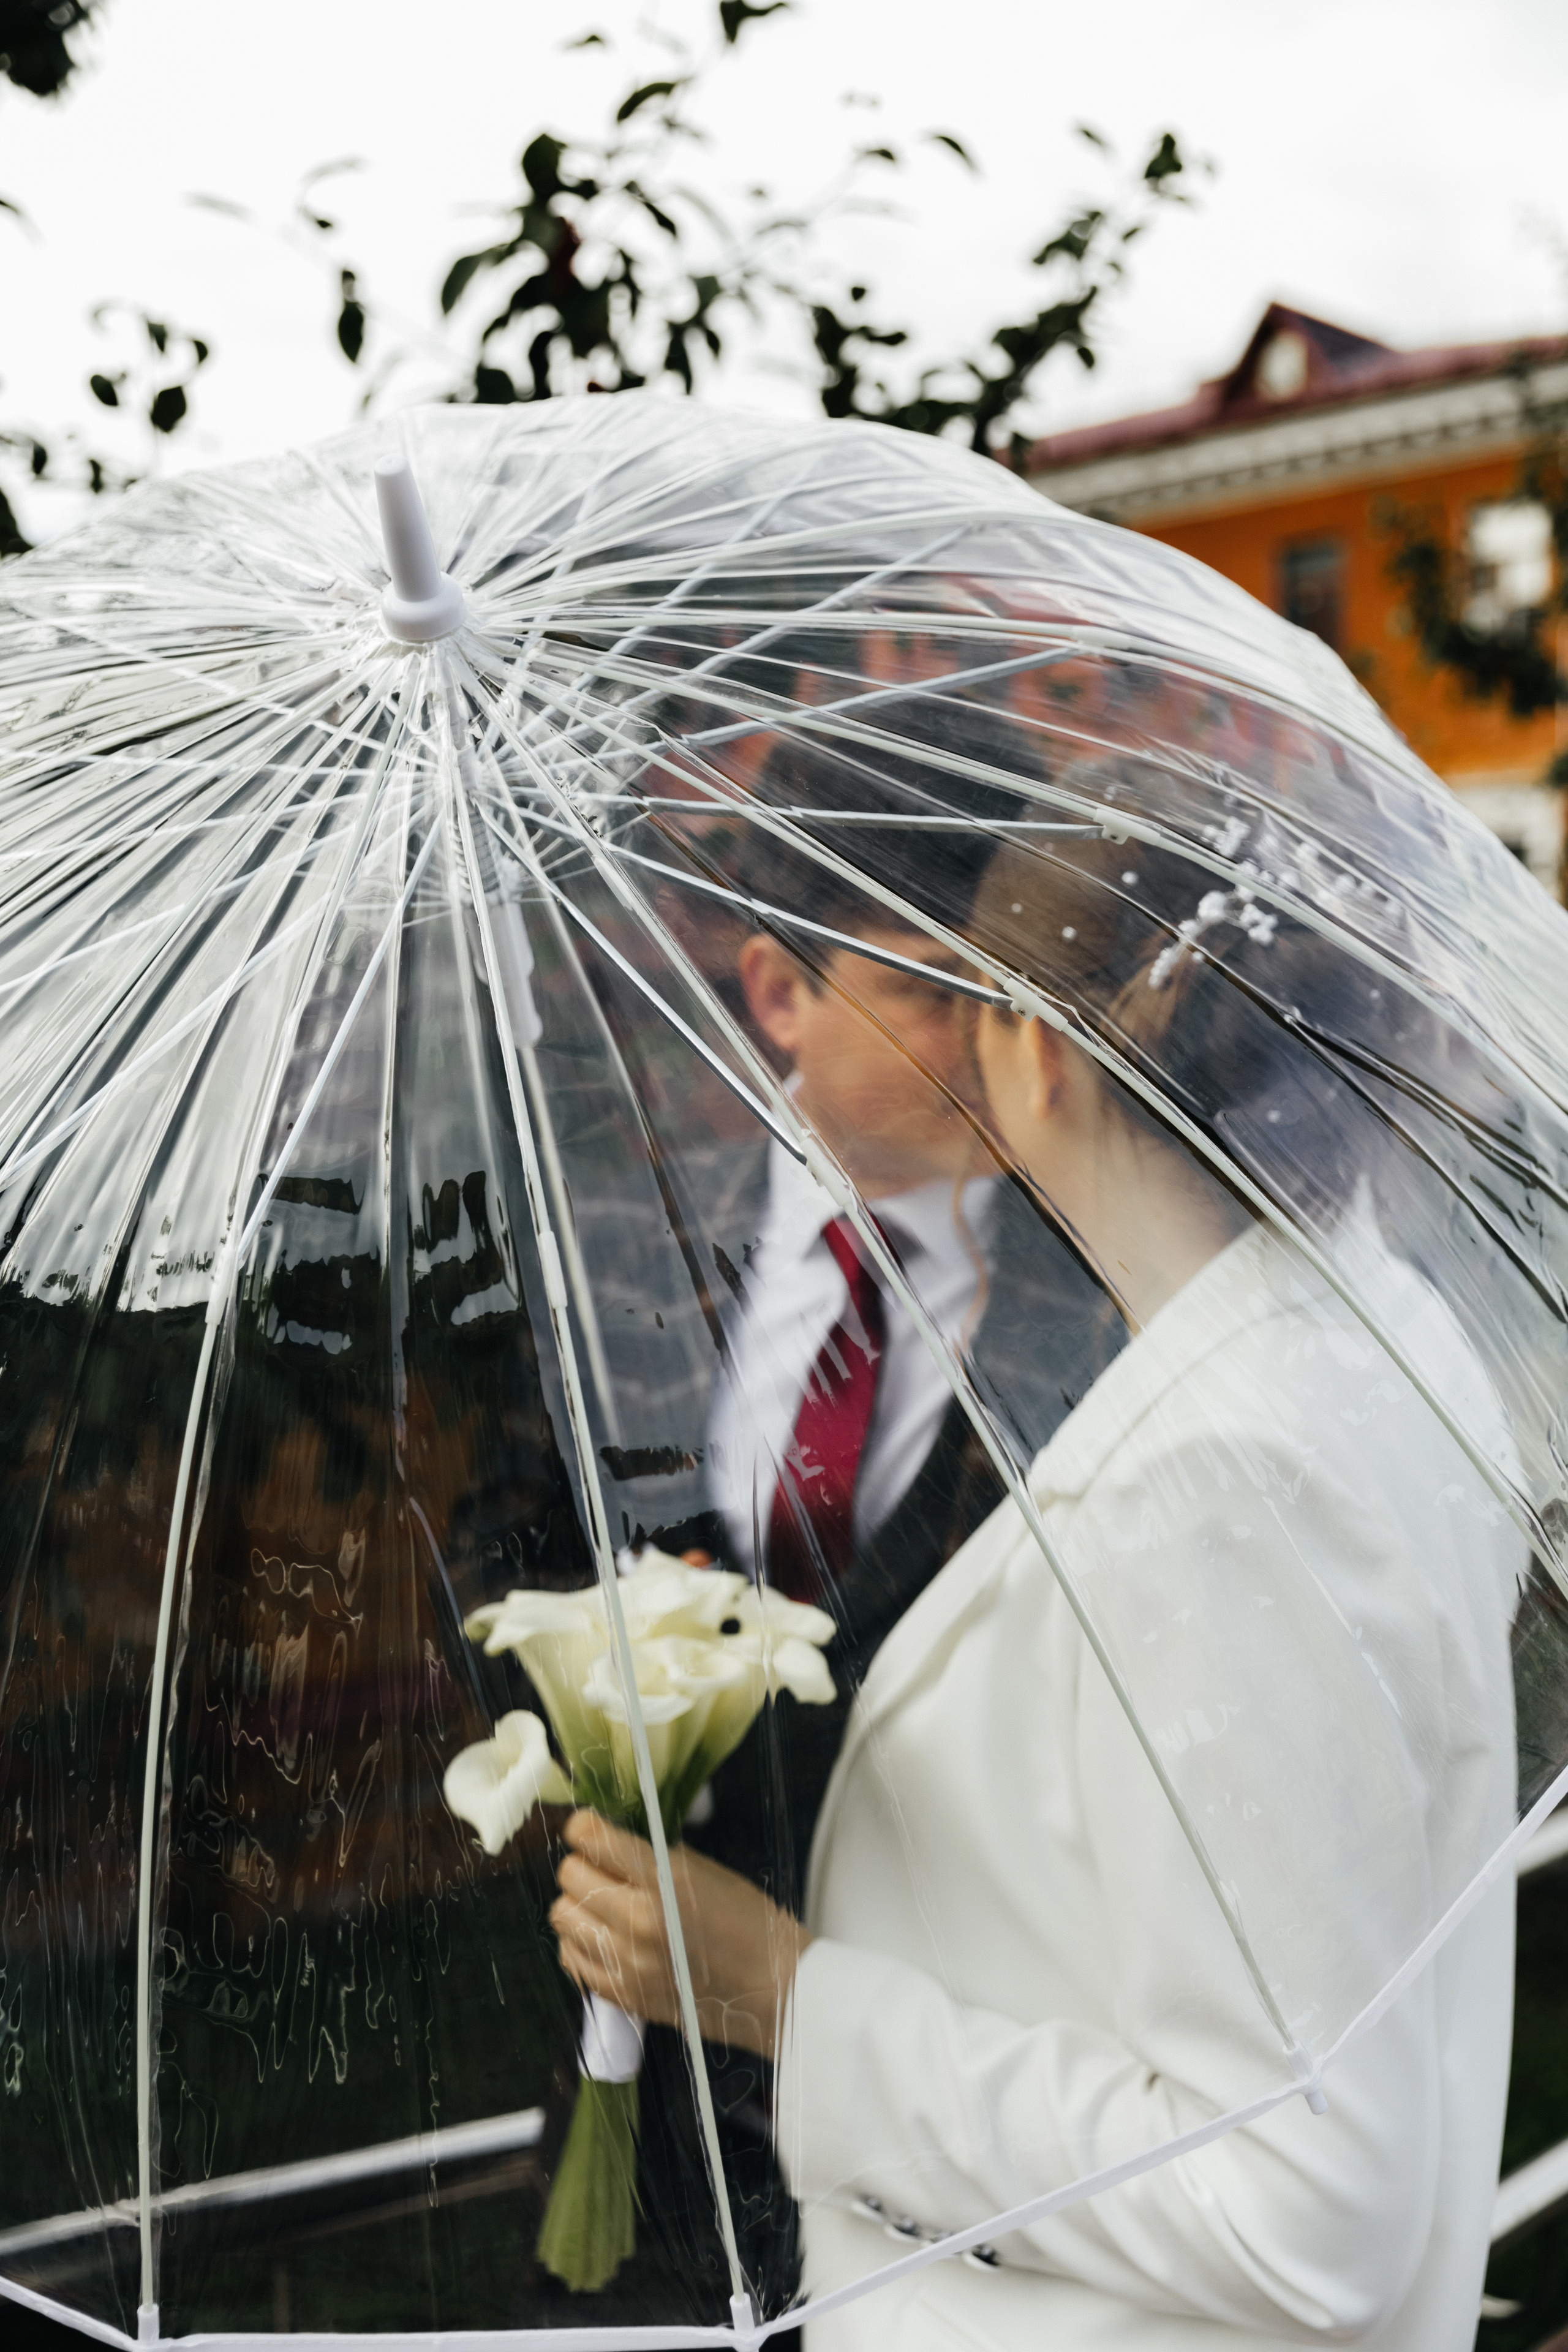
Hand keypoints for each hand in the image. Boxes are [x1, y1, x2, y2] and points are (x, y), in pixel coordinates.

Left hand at [550, 1810, 808, 2059]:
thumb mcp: (708, 1873)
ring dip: (580, 1905)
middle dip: (583, 1865)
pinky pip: (572, 1960)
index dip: (585, 1827)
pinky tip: (608, 1938)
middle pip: (569, 1877)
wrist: (776, 1991)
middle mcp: (637, 1924)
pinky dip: (582, 1944)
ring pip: (562, 1918)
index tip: (589, 1828)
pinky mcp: (624, 1996)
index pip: (591, 1839)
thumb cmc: (751, 1926)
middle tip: (604, 1868)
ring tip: (606, 1905)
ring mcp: (627, 1965)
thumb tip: (613, 1841)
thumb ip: (655, 1857)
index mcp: (663, 1884)